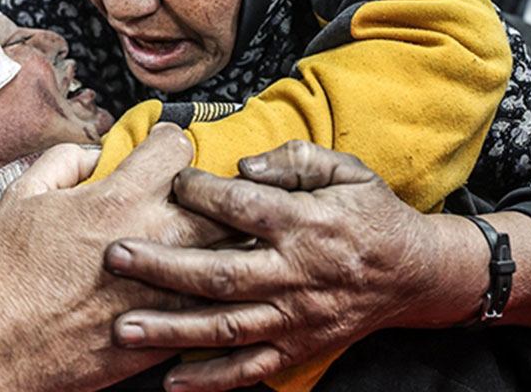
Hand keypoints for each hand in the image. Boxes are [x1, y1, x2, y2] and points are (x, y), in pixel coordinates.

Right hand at [0, 124, 229, 390]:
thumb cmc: (7, 274)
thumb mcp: (23, 196)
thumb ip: (64, 161)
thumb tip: (95, 154)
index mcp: (119, 198)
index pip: (178, 147)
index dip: (171, 143)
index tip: (165, 152)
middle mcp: (155, 236)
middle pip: (221, 197)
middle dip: (214, 192)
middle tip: (199, 197)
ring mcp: (170, 285)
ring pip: (232, 250)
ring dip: (226, 240)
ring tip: (212, 239)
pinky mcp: (173, 327)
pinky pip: (219, 301)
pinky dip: (217, 290)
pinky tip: (203, 285)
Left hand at [104, 141, 492, 391]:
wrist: (415, 274)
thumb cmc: (370, 213)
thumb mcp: (347, 170)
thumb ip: (295, 160)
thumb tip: (243, 167)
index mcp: (307, 224)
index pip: (244, 208)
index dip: (202, 193)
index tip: (170, 182)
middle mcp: (296, 274)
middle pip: (220, 273)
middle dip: (162, 266)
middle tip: (114, 256)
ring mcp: (295, 318)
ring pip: (224, 328)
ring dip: (171, 330)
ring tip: (122, 328)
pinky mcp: (297, 349)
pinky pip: (249, 370)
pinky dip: (210, 381)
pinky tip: (170, 382)